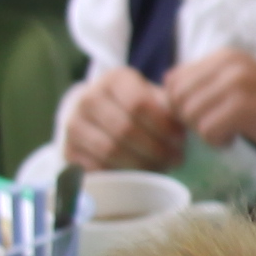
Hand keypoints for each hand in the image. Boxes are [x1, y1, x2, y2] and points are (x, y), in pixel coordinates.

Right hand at [61, 65, 184, 173]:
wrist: (98, 117)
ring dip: (141, 164)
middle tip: (176, 159)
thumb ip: (170, 106)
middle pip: (125, 129)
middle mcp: (88, 98)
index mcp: (114, 79)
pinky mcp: (68, 150)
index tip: (181, 140)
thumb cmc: (137, 109)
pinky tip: (139, 176)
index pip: (139, 104)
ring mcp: (74, 124)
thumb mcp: (154, 98)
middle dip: (156, 149)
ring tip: (161, 168)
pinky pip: (97, 167)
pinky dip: (121, 175)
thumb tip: (187, 118)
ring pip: (110, 151)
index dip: (163, 126)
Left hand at [163, 49, 255, 164]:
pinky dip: (218, 142)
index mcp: (225, 56)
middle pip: (178, 98)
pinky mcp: (247, 106)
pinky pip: (208, 130)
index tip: (205, 118)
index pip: (173, 79)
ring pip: (190, 115)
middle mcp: (229, 63)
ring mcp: (239, 83)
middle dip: (190, 121)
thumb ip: (207, 87)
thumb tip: (166, 97)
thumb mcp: (239, 89)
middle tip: (216, 129)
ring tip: (229, 134)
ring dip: (204, 133)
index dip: (181, 106)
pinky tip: (235, 141)